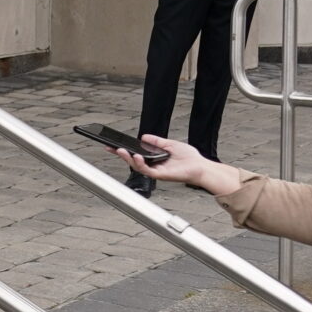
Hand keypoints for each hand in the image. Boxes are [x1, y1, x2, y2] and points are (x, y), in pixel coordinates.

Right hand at [125, 134, 243, 196]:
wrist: (200, 166)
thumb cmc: (189, 158)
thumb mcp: (170, 144)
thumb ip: (157, 141)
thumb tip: (144, 136)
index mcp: (155, 159)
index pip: (137, 154)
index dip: (126, 150)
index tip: (115, 144)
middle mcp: (154, 166)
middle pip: (133, 161)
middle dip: (121, 155)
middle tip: (111, 148)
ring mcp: (156, 171)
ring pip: (137, 166)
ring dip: (128, 159)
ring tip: (120, 151)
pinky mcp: (161, 175)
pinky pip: (147, 171)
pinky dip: (140, 164)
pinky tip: (137, 156)